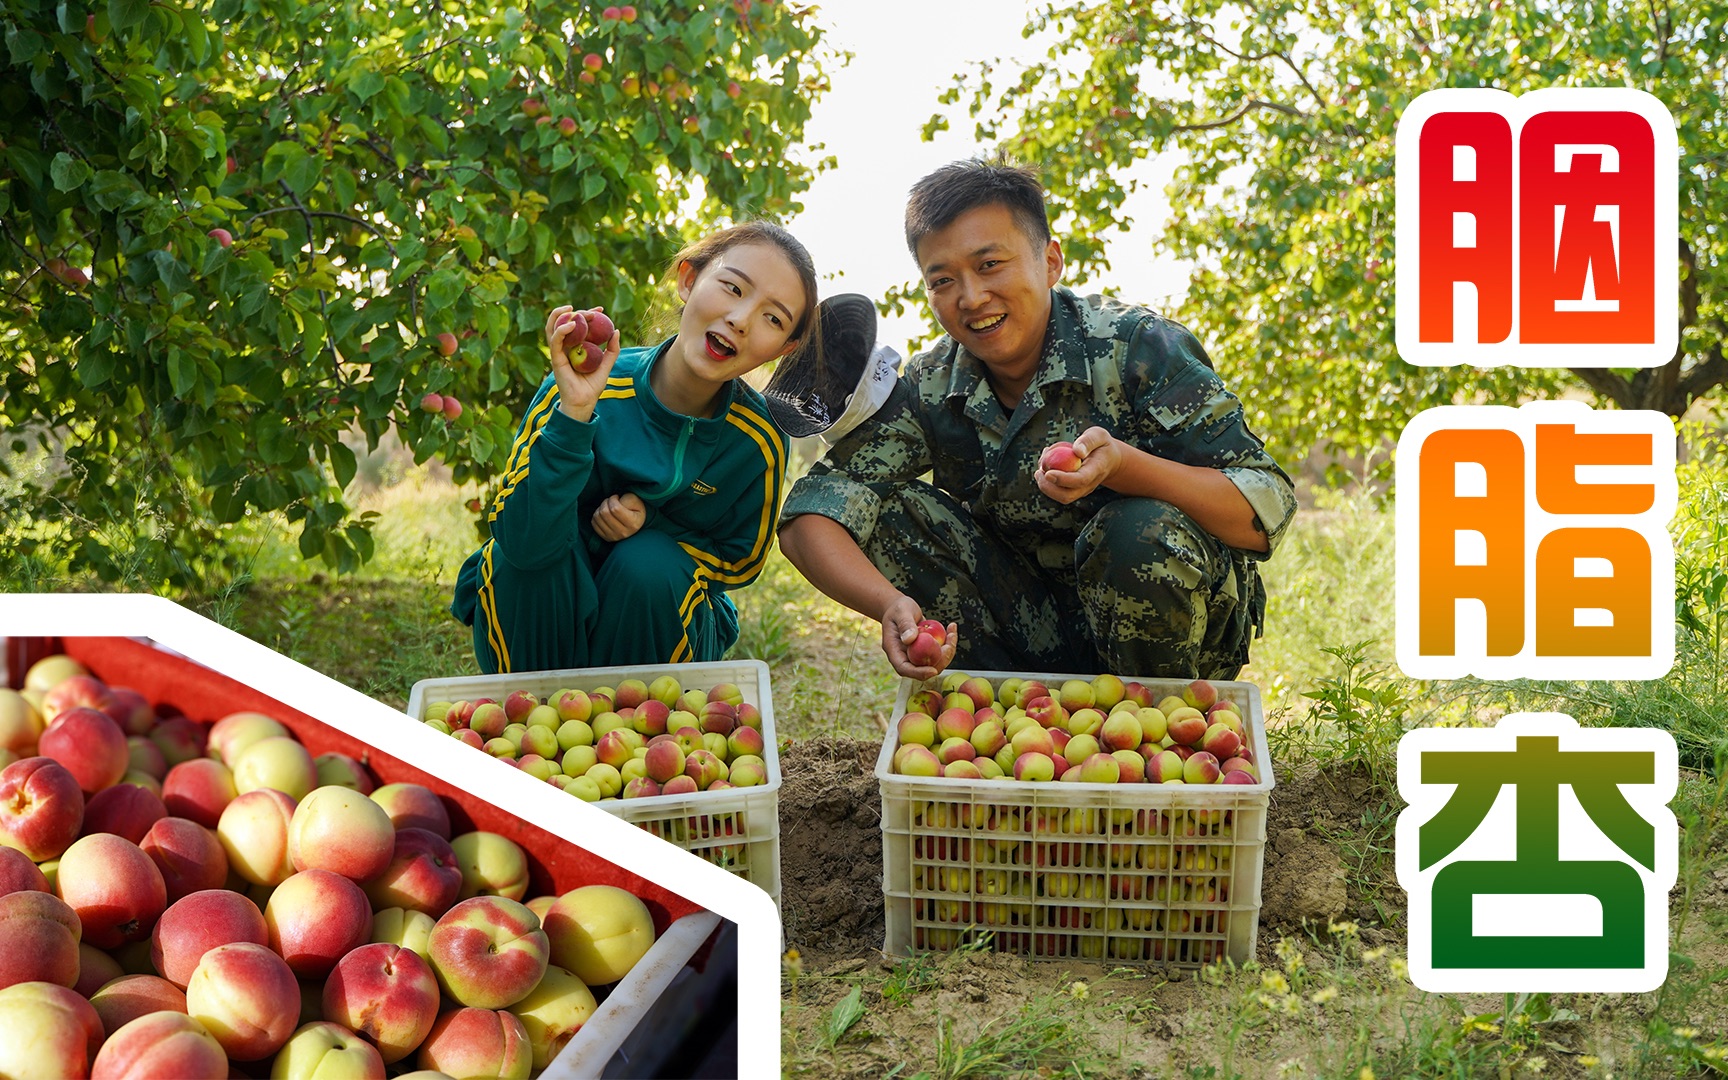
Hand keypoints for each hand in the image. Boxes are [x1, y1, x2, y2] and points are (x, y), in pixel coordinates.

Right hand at [545, 305, 621, 421]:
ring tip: (574, 309)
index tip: (600, 309)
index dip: (587, 314)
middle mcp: (565, 347)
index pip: (579, 325)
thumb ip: (612, 350)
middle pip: (566, 322)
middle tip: (593, 312)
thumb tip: (616, 331)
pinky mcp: (555, 358)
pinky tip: (573, 324)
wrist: (584, 402)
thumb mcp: (606, 365)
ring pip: (553, 327)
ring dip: (561, 315)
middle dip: (578, 312)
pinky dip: (562, 330)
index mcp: (576, 346)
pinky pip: (555, 340)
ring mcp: (559, 352)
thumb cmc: (593, 386)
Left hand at [591, 492, 646, 541]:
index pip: (615, 509)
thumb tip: (614, 502)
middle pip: (605, 513)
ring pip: (597, 517)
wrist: (636, 521)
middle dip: (605, 502)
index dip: (613, 499)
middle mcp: (623, 533)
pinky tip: (603, 514)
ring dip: (600, 508)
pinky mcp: (606, 538)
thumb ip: (627, 499)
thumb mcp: (636, 500)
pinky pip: (594, 523)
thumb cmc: (635, 508)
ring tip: (607, 506)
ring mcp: (614, 537)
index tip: (616, 497)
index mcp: (633, 523)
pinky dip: (596, 515)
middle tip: (610, 500)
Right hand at [881, 594, 956, 681]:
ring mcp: (916, 654)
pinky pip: (939, 653)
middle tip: (950, 644)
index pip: (904, 668)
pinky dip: (948, 643)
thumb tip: (910, 639)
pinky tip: (951, 629)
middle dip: (940, 661)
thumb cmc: (898, 608)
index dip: (918, 673)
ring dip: (947, 651)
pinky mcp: (925, 650)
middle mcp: (904, 656)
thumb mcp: (901, 611)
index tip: (933, 670)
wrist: (901, 608)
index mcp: (894, 650)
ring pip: (934, 662)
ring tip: (952, 632)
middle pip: (922, 669)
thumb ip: (905, 624)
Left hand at [1035, 426, 1121, 503]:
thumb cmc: (1102, 445)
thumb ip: (1089, 440)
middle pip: (1067, 495)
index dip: (1063, 479)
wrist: (1109, 460)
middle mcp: (1089, 484)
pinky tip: (1046, 464)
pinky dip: (1047, 481)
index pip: (1080, 479)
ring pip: (1060, 496)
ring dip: (1045, 484)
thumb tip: (1077, 451)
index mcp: (1096, 470)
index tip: (1048, 473)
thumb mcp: (1099, 435)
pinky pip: (1058, 491)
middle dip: (1048, 488)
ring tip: (1042, 463)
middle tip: (1038, 471)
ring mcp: (1081, 490)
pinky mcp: (1074, 491)